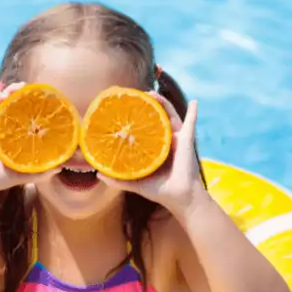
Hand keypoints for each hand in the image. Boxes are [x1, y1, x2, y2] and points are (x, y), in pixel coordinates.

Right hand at [0, 81, 56, 197]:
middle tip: (18, 89)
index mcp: (7, 131)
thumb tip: (60, 167)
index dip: (21, 99)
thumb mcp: (23, 173)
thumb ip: (41, 171)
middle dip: (10, 90)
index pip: (15, 109)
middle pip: (1, 100)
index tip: (29, 92)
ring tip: (3, 93)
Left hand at [98, 93, 205, 212]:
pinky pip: (191, 123)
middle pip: (156, 118)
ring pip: (170, 115)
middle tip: (136, 95)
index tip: (124, 106)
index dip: (136, 117)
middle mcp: (165, 141)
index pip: (144, 128)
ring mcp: (177, 139)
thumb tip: (98, 174)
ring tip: (152, 94)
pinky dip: (193, 113)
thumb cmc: (159, 191)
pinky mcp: (187, 141)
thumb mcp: (135, 183)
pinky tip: (193, 102)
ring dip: (163, 103)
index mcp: (154, 148)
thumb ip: (117, 179)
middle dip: (147, 105)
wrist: (179, 198)